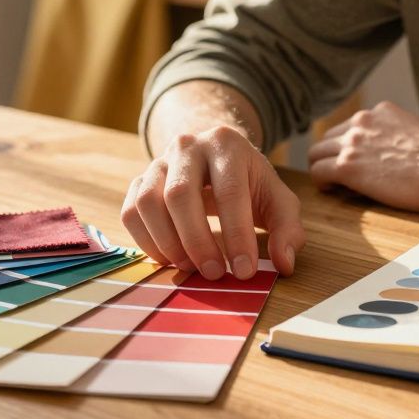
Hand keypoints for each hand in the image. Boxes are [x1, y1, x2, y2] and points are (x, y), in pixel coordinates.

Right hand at [121, 126, 302, 279]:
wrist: (214, 156)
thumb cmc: (249, 182)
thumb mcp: (277, 199)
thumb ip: (288, 229)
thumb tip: (284, 263)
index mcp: (227, 144)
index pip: (229, 191)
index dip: (236, 235)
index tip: (244, 271)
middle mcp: (187, 146)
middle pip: (180, 194)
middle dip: (197, 241)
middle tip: (215, 274)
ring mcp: (157, 162)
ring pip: (148, 203)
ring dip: (167, 243)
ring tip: (191, 267)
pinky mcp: (139, 180)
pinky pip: (131, 212)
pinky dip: (146, 242)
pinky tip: (170, 259)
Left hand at [308, 101, 418, 212]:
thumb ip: (401, 139)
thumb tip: (398, 157)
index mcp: (381, 112)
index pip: (350, 127)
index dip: (349, 147)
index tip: (355, 162)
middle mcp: (363, 121)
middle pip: (328, 137)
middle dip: (332, 156)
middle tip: (339, 177)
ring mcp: (353, 142)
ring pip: (317, 153)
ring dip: (323, 169)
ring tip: (334, 186)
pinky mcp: (348, 166)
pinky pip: (318, 172)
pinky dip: (321, 183)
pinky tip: (331, 191)